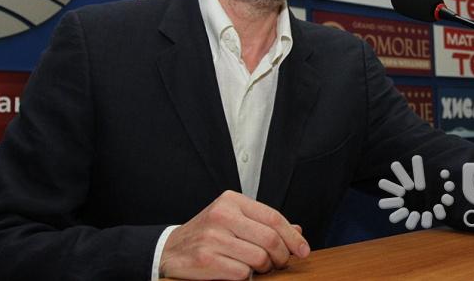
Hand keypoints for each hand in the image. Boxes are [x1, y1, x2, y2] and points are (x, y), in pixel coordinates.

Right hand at [160, 190, 309, 279]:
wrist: (170, 249)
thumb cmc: (208, 234)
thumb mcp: (234, 220)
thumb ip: (263, 224)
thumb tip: (297, 230)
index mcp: (231, 201)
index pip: (273, 218)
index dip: (293, 236)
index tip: (303, 250)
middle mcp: (222, 216)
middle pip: (270, 239)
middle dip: (282, 256)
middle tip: (280, 263)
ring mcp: (212, 238)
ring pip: (259, 258)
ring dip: (265, 268)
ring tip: (259, 268)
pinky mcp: (205, 260)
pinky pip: (242, 274)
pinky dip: (246, 277)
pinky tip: (240, 272)